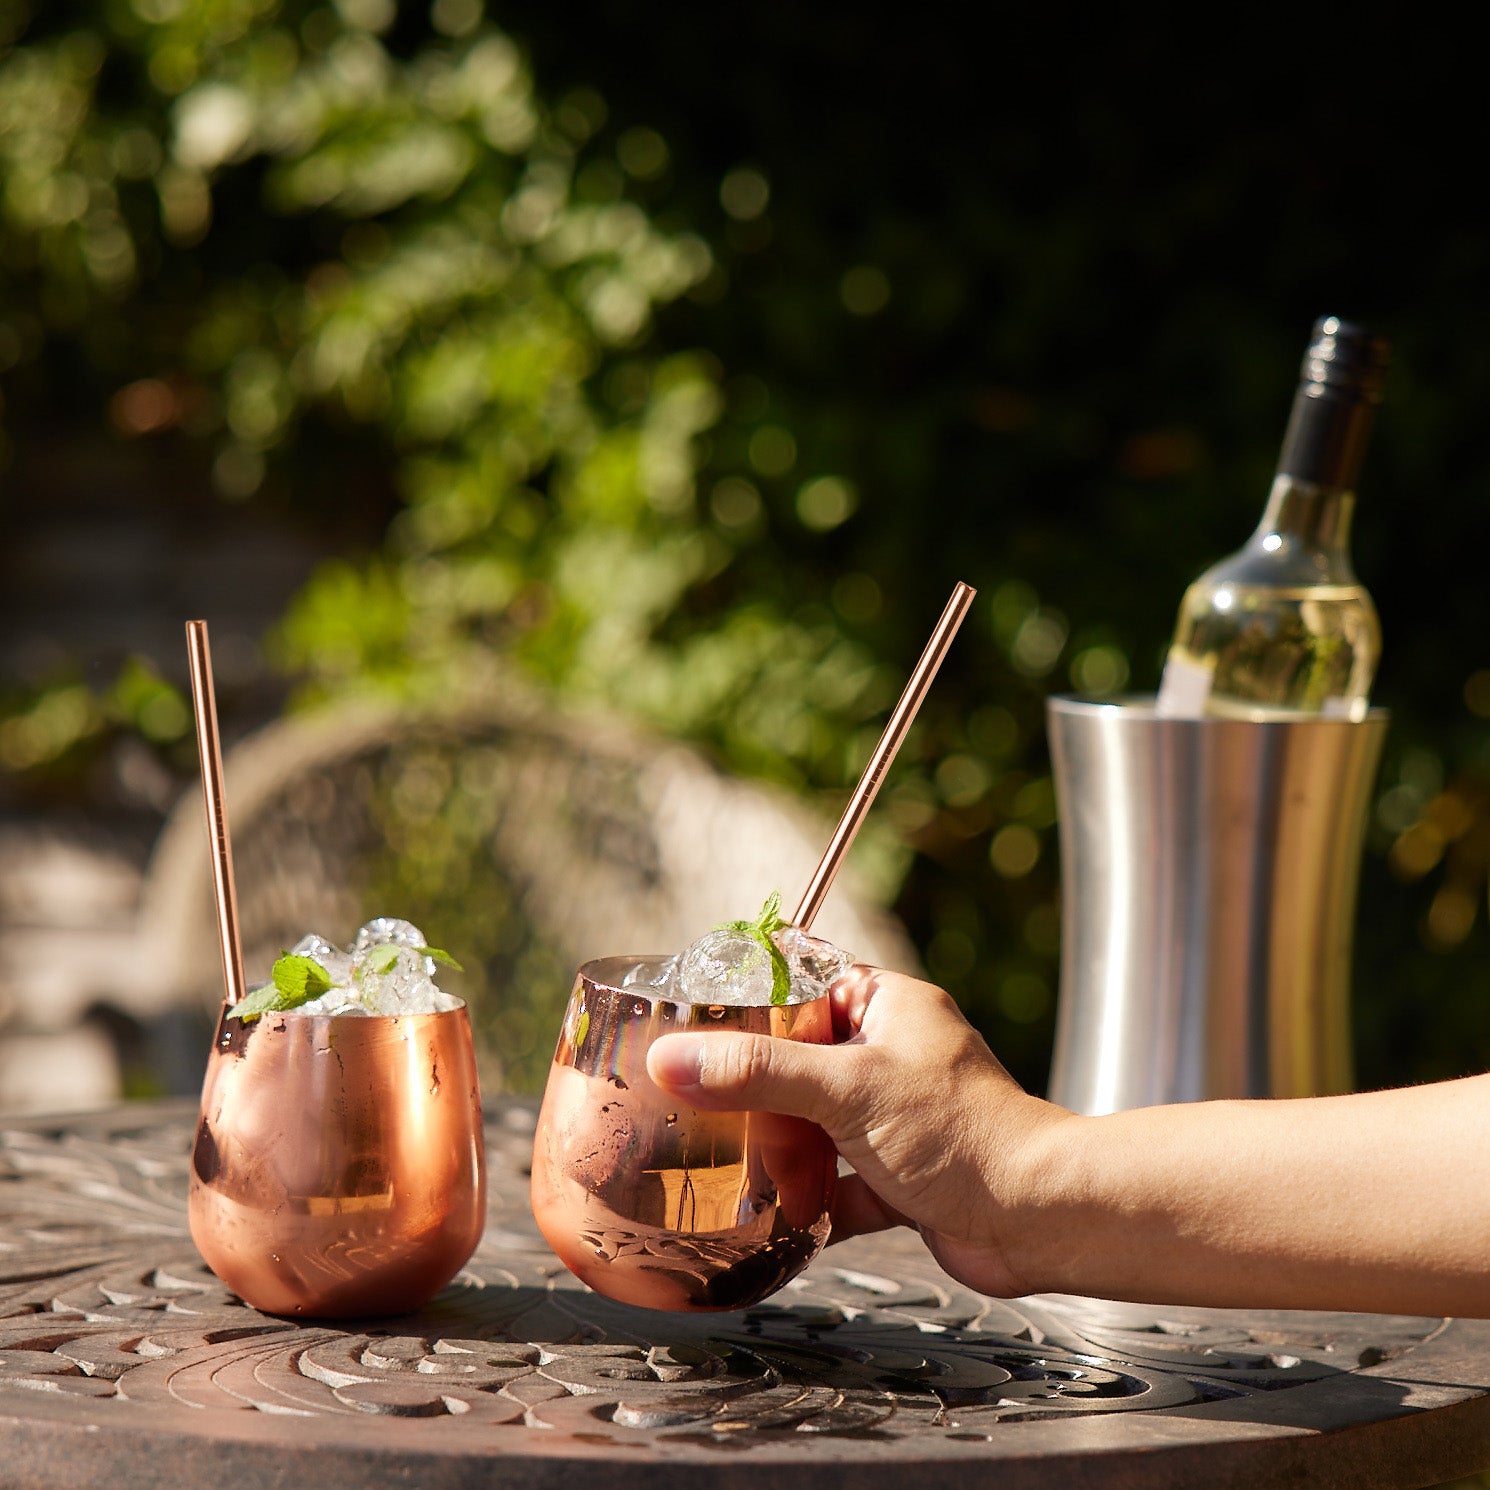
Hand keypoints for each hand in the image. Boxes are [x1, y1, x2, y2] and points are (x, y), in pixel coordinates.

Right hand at [646, 965, 1068, 1298]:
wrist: (1039, 1220)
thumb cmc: (965, 1136)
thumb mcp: (847, 1090)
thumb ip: (757, 1073)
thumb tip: (673, 1058)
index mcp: (889, 1008)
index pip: (806, 986)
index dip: (753, 1004)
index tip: (699, 1023)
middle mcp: (895, 1055)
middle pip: (802, 1062)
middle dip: (757, 1092)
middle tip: (702, 1104)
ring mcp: (899, 1117)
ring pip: (818, 1124)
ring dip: (782, 1149)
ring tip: (729, 1163)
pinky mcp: (903, 1175)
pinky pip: (841, 1181)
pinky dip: (812, 1200)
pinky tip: (776, 1218)